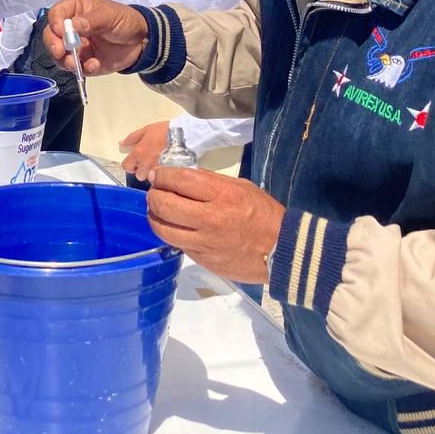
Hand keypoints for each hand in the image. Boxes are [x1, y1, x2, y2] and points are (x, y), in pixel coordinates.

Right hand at [44, 0, 148, 74]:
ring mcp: (77, 47)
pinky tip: (94, 65)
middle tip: (60, 52)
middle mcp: (72, 29)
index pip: (57, 13)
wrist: (142, 41)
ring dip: (64, 60)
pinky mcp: (85, 62)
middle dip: (53, 44)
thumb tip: (73, 26)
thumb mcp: (111, 16)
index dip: (55, 21)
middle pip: (52, 36)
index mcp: (76, 11)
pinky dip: (82, 69)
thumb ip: (92, 21)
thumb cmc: (125, 20)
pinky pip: (77, 68)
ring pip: (59, 55)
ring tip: (75, 64)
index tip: (60, 30)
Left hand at [121, 121, 170, 180]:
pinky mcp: (167, 173)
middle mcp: (146, 164)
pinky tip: (165, 167)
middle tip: (147, 163)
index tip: (134, 162)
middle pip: (138, 175)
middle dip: (142, 171)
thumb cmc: (164, 131)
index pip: (126, 166)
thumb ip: (132, 138)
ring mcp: (157, 170)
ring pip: (150, 178)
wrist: (183, 134)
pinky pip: (161, 178)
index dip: (129, 165)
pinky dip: (162, 174)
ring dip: (152, 174)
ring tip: (157, 165)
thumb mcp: (146, 130)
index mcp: (139, 153)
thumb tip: (121, 143)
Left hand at [147, 168, 285, 284]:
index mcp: (222, 195)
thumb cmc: (262, 213)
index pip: (180, 180)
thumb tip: (180, 177)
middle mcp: (210, 219)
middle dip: (153, 195)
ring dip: (154, 217)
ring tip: (157, 211)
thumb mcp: (241, 187)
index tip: (159, 175)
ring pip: (163, 229)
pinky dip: (169, 233)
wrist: (281, 249)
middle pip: (164, 204)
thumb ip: (210, 181)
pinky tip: (173, 227)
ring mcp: (204, 242)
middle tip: (155, 192)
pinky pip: (176, 243)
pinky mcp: (202, 259)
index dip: (163, 175)